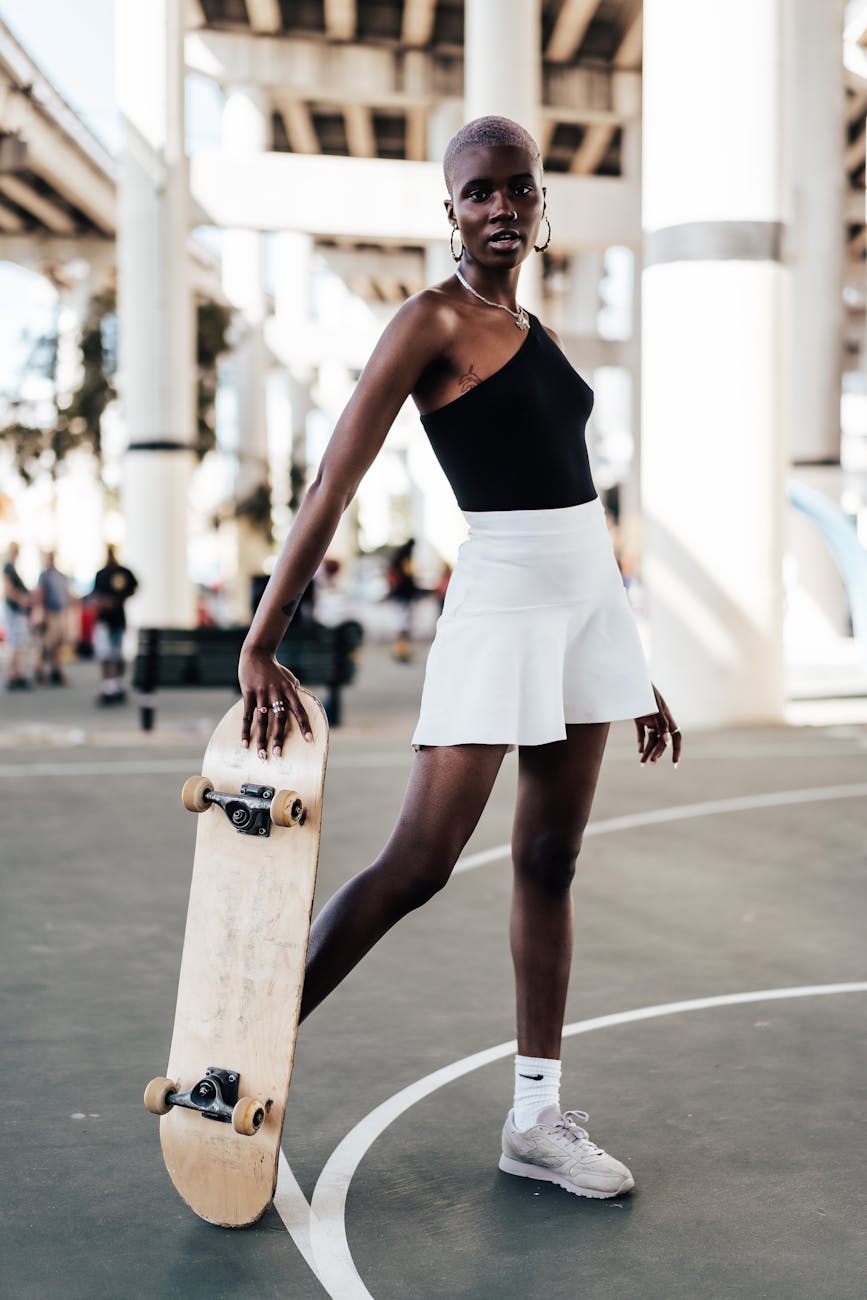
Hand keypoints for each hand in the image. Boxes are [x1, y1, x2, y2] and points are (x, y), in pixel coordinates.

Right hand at [239, 643, 312, 757]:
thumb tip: (300, 705)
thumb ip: (294, 692)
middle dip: (279, 738)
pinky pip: (247, 715)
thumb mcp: (289, 678)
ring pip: (262, 720)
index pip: (299, 710)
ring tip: (261, 755)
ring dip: (261, 739)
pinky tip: (245, 743)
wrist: (257, 654)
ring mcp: (262, 694)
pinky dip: (245, 730)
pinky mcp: (249, 694)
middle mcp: (277, 693)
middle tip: (278, 754)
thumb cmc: (275, 669)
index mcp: (289, 690)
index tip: (310, 740)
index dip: (305, 726)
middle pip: (280, 719)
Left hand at [634, 684, 680, 765]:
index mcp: (668, 717)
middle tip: (651, 761)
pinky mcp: (640, 718)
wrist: (630, 682)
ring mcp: (650, 719)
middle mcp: (660, 719)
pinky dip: (641, 742)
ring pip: (651, 739)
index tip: (675, 762)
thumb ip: (662, 724)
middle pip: (662, 740)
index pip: (676, 736)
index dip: (677, 749)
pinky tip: (639, 751)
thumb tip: (667, 742)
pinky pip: (642, 734)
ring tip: (642, 762)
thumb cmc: (645, 693)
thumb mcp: (655, 708)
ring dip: (648, 750)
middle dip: (658, 752)